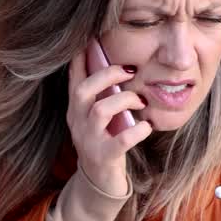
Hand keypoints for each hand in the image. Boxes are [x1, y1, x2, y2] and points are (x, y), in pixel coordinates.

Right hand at [67, 47, 152, 196]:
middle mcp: (77, 122)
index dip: (80, 57)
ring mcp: (88, 140)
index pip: (73, 77)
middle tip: (130, 72)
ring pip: (100, 111)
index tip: (91, 38)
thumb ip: (104, 95)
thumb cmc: (105, 141)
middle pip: (83, 90)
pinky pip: (121, 141)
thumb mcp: (99, 117)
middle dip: (108, 75)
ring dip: (125, 100)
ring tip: (140, 102)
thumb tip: (122, 66)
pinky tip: (146, 127)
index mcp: (76, 109)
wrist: (99, 182)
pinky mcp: (103, 157)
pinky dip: (137, 130)